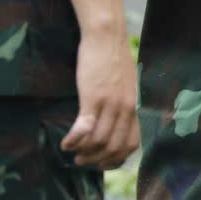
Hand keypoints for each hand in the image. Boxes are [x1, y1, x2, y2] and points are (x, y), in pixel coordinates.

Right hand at [61, 30, 139, 168]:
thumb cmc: (113, 58)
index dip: (116, 159)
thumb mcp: (127, 84)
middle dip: (97, 160)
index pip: (132, 144)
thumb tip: (118, 120)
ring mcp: (111, 104)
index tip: (102, 162)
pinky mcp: (93, 98)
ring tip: (72, 152)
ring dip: (83, 152)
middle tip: (82, 160)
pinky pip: (84, 129)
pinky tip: (65, 143)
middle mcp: (126, 109)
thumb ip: (125, 103)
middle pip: (114, 148)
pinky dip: (74, 140)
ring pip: (99, 142)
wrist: (107, 37)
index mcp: (135, 107)